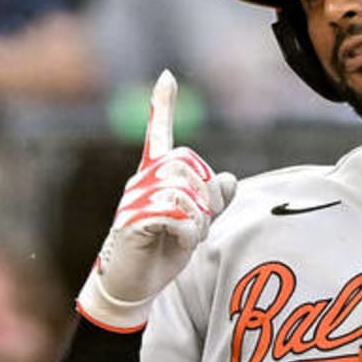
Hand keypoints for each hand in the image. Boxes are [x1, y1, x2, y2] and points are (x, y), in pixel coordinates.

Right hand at [76, 71, 236, 330]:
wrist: (133, 285)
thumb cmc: (161, 252)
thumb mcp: (194, 224)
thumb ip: (211, 202)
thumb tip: (228, 179)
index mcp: (155, 177)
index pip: (159, 136)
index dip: (162, 107)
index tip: (167, 77)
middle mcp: (142, 181)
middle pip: (186, 163)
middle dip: (204, 193)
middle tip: (199, 220)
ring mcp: (135, 199)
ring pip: (184, 191)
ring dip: (198, 218)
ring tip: (186, 235)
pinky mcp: (133, 220)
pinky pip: (176, 214)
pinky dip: (189, 232)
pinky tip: (179, 242)